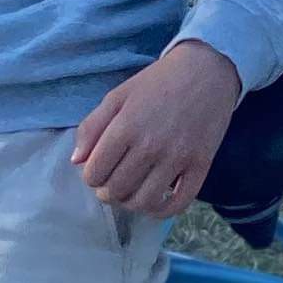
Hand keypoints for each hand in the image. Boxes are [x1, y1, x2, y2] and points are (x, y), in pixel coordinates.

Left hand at [72, 41, 242, 216]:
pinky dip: (162, 211)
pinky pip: (179, 203)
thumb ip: (92, 126)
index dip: (90, 178)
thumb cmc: (158, 82)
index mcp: (125, 127)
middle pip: (117, 190)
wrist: (206, 70)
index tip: (98, 171)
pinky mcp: (200, 165)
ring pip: (144, 201)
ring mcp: (177, 158)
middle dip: (107, 192)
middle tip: (111, 184)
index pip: (94, 173)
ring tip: (130, 193)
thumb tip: (76, 161)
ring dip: (131, 203)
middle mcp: (150, 146)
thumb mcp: (118, 95)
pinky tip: (155, 204)